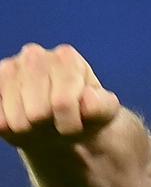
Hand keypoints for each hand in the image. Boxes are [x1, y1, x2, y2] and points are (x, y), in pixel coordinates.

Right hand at [0, 44, 122, 148]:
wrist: (60, 121)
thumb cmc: (85, 115)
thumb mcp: (104, 113)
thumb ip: (102, 107)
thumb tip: (89, 98)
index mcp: (67, 58)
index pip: (63, 104)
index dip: (71, 125)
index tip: (78, 123)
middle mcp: (34, 56)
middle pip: (37, 113)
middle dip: (49, 126)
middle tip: (55, 121)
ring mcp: (9, 69)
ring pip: (15, 120)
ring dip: (29, 130)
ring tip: (39, 121)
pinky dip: (9, 129)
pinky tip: (20, 119)